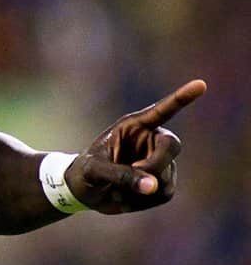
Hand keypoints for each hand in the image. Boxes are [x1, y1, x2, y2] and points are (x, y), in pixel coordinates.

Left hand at [65, 80, 206, 213]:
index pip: (162, 111)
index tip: (201, 84)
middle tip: (133, 174)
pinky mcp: (161, 183)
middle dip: (155, 164)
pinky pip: (163, 193)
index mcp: (133, 126)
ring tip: (114, 190)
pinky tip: (123, 197)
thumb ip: (120, 175)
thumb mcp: (94, 170)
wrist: (84, 192)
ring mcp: (159, 162)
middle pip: (171, 146)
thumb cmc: (85, 172)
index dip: (182, 98)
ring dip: (141, 189)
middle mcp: (150, 141)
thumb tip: (153, 186)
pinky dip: (143, 200)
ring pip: (166, 176)